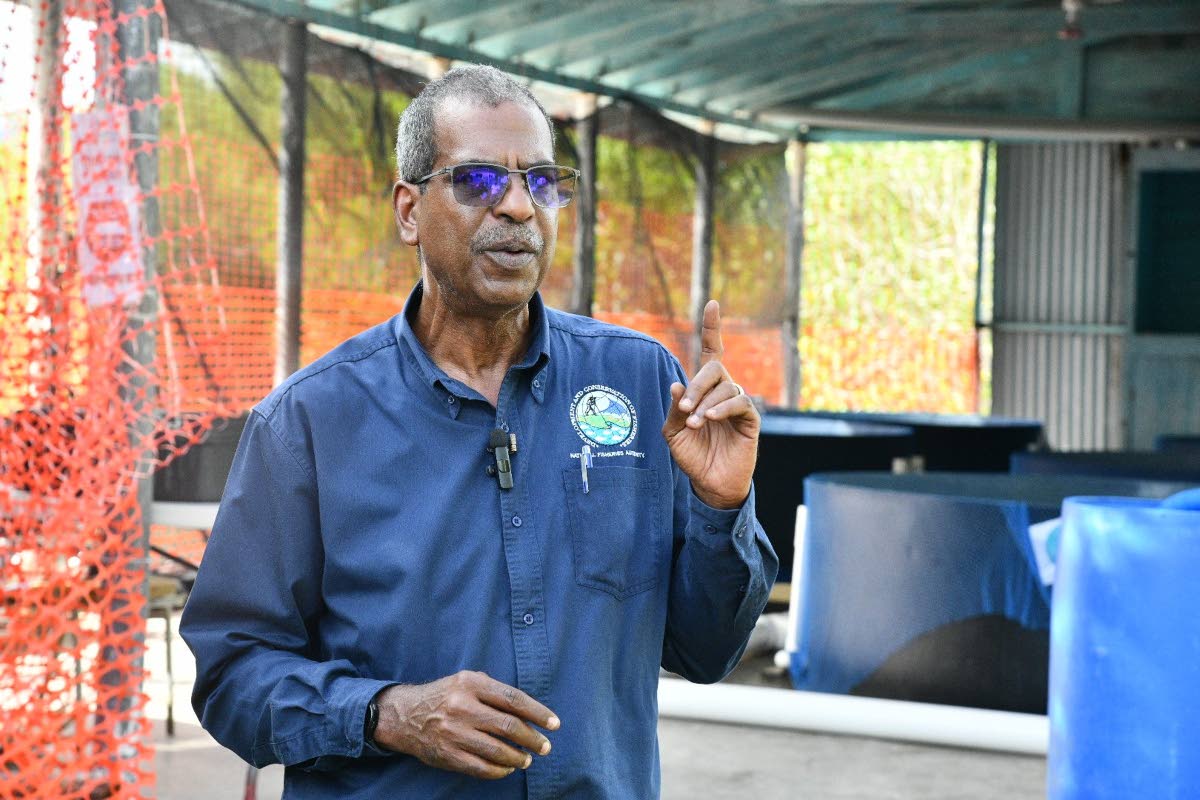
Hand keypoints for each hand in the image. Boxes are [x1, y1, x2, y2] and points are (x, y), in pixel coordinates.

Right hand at [373, 671, 559, 779]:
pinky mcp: (447, 754)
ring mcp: (453, 732)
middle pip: (508, 726)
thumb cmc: (445, 696)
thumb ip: (494, 690)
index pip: (513, 699)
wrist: (404, 715)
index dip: (538, 713)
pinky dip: (499, 770)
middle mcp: (462, 706)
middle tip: (545, 746)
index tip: (554, 724)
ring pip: (497, 749)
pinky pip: (481, 767)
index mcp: (470, 683)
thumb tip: (530, 710)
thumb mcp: (466, 681)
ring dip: (518, 757)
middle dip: (533, 738)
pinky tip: (508, 768)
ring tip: (528, 759)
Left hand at [662, 300, 759, 508]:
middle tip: (685, 407)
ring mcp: (737, 404)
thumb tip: (676, 384)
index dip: (712, 328)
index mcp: (703, 389)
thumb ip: (674, 408)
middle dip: (697, 384)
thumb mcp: (672, 432)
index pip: (710, 351)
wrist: (709, 482)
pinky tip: (710, 419)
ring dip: (706, 403)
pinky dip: (723, 408)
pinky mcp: (750, 419)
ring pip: (726, 387)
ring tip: (695, 423)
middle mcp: (722, 391)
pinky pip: (740, 403)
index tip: (713, 304)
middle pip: (714, 368)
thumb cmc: (691, 454)